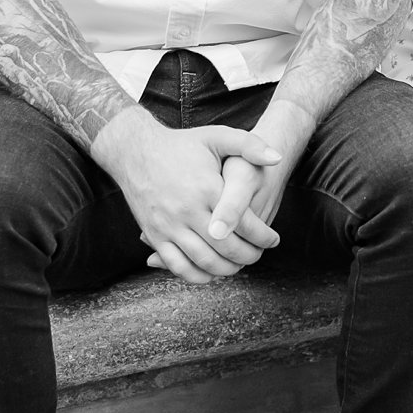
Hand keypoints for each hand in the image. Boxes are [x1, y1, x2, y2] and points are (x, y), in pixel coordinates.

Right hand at [98, 114, 281, 281]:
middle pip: (226, 247)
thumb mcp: (216, 136)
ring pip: (204, 261)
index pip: (243, 223)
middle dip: (248, 256)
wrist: (135, 151)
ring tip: (239, 264)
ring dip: (226, 269)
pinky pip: (177, 266)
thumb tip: (277, 158)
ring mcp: (168, 225)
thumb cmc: (180, 144)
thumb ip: (249, 145)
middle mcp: (187, 210)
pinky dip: (197, 276)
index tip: (273, 239)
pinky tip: (211, 272)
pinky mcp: (154, 235)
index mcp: (206, 188)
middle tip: (258, 254)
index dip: (263, 236)